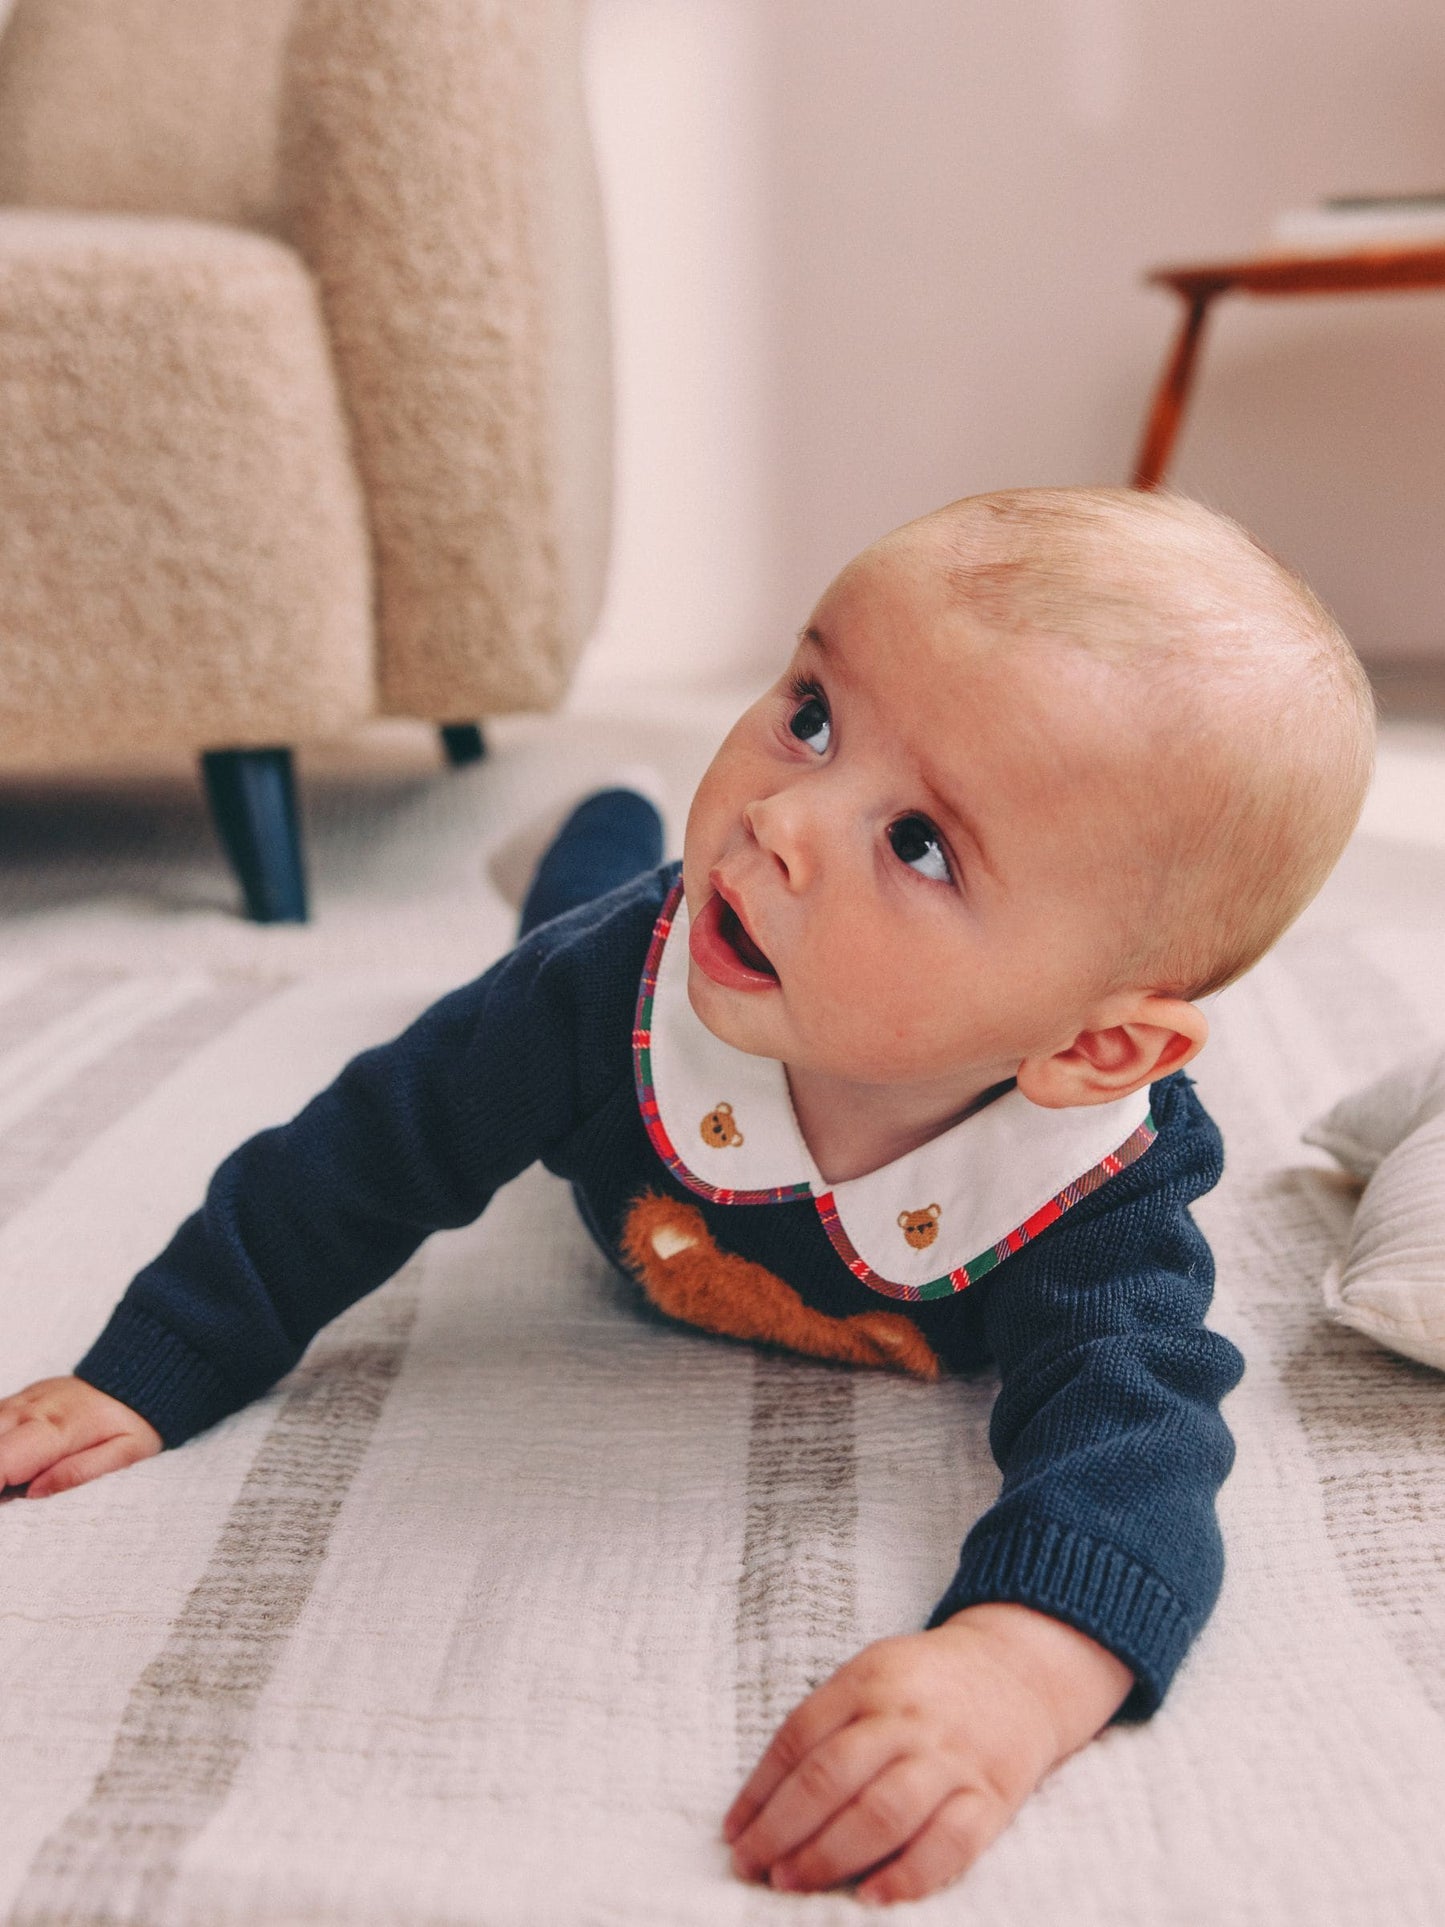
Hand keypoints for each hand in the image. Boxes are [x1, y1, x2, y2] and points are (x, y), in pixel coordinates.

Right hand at [0, 1376, 161, 1497]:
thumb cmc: (136, 1422)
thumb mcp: (126, 1454)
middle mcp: (33, 1409)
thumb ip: (79, 1473)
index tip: (4, 1499)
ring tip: (13, 1480)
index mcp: (57, 1428)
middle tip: (10, 1493)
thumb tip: (33, 1493)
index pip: (3, 1459)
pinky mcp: (23, 1397)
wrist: (142, 1375)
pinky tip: (14, 1458)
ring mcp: (25, 1399)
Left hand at [722, 1602, 1132, 1904]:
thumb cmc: (926, 1683)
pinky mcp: (992, 1797)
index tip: (733, 1833)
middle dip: (783, 1829)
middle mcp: (907, 1718)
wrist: (1020, 1670)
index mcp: (869, 1681)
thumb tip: (765, 1798)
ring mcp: (951, 1758)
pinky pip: (950, 1843)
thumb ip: (826, 1723)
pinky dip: (909, 1876)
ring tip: (791, 1883)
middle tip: (752, 1866)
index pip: (801, 1737)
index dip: (760, 1790)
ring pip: (883, 1813)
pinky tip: (871, 1897)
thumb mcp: (871, 1674)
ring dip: (829, 1855)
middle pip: (833, 1777)